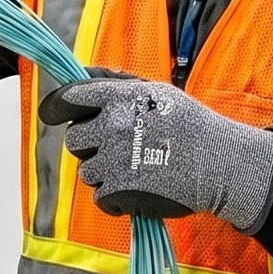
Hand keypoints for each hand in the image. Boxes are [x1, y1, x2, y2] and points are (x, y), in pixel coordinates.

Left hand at [38, 70, 272, 229]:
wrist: (220, 165)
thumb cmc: (190, 125)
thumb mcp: (156, 91)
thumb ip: (116, 84)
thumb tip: (80, 76)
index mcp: (120, 98)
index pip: (69, 98)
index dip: (56, 107)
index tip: (52, 113)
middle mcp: (113, 127)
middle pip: (73, 139)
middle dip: (88, 143)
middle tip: (115, 146)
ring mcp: (114, 161)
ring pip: (86, 170)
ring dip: (104, 171)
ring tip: (135, 168)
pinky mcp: (118, 192)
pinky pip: (99, 196)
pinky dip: (115, 197)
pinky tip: (138, 187)